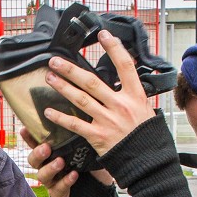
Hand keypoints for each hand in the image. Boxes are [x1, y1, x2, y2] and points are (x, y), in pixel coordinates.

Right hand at [23, 127, 113, 196]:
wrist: (95, 188)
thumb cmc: (86, 164)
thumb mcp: (81, 148)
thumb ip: (74, 136)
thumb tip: (77, 115)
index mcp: (48, 154)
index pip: (35, 144)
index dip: (28, 137)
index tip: (24, 129)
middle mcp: (46, 166)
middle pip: (33, 161)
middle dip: (37, 154)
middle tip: (46, 148)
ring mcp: (51, 181)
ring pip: (42, 175)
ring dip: (50, 168)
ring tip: (60, 162)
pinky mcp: (58, 193)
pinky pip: (59, 188)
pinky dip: (66, 181)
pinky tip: (74, 174)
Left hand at [43, 30, 157, 159]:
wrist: (148, 161)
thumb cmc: (146, 136)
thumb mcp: (146, 110)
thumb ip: (132, 95)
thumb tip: (124, 79)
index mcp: (135, 96)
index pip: (124, 66)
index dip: (114, 48)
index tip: (103, 34)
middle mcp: (121, 105)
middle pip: (92, 81)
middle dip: (71, 69)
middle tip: (56, 60)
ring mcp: (108, 120)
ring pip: (81, 99)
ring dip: (63, 87)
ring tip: (49, 78)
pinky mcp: (98, 136)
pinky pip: (75, 124)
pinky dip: (61, 118)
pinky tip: (48, 112)